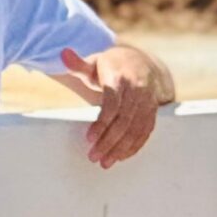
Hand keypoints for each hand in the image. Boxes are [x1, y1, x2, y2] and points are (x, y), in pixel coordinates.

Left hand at [58, 44, 162, 168]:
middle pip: (124, 120)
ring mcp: (148, 102)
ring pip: (136, 129)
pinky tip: (121, 157)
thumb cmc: (112, 65)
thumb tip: (62, 53)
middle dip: (109, 141)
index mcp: (121, 77)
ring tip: (105, 162)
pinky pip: (146, 131)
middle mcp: (138, 90)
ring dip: (121, 148)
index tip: (89, 138)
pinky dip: (135, 146)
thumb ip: (78, 63)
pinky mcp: (153, 111)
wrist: (142, 62)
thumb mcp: (94, 62)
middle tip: (94, 157)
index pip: (112, 103)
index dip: (102, 122)